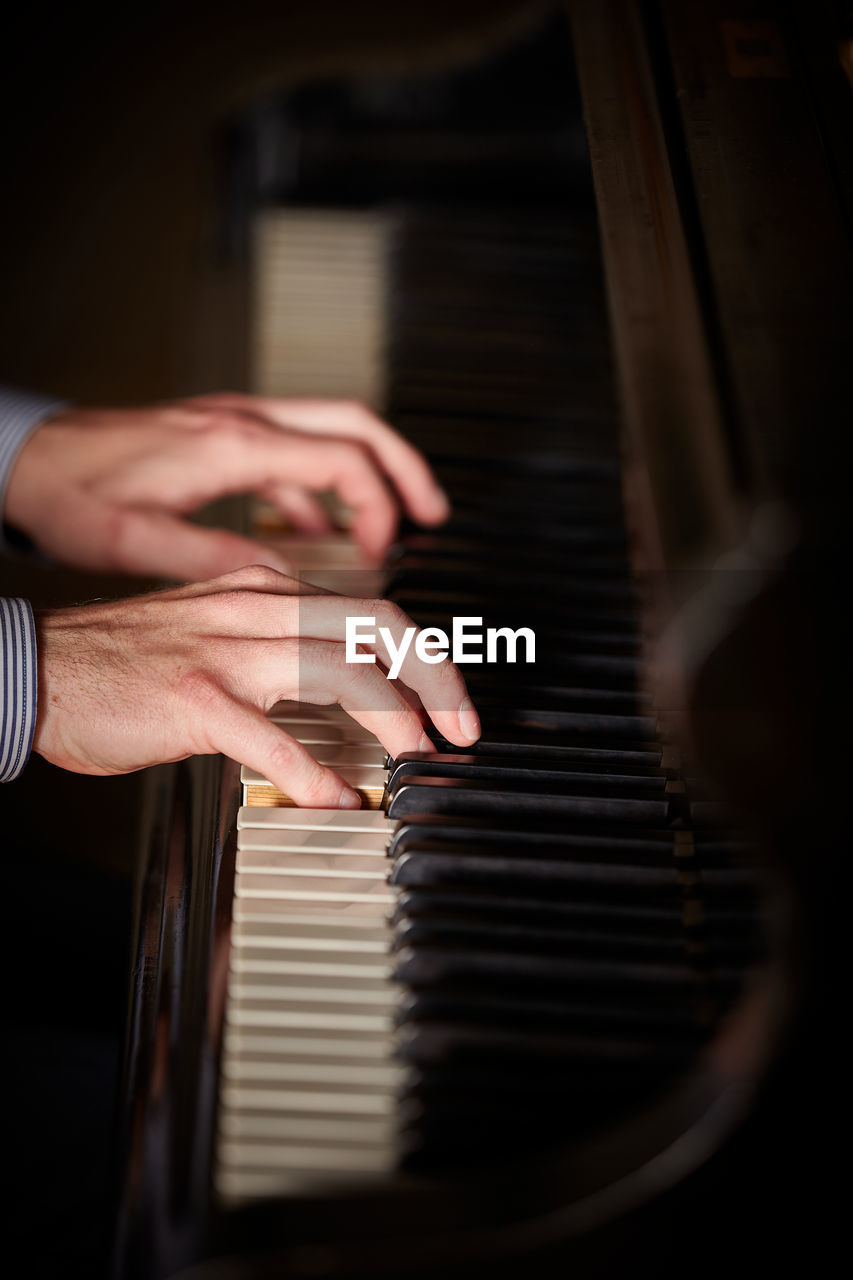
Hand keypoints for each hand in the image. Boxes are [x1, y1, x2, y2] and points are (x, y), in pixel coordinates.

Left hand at [5, 393, 448, 579]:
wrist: (28, 457)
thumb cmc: (70, 493)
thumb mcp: (139, 540)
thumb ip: (218, 560)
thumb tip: (284, 582)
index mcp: (234, 446)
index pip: (343, 459)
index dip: (381, 503)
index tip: (390, 547)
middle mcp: (243, 424)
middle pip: (357, 425)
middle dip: (405, 468)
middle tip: (434, 514)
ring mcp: (234, 426)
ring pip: (330, 432)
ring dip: (370, 474)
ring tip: (395, 523)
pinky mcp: (221, 440)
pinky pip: (294, 454)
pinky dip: (321, 489)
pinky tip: (319, 532)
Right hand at [33, 566, 480, 806]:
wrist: (40, 668)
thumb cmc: (125, 660)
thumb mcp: (216, 628)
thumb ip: (278, 644)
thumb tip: (343, 682)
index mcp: (266, 590)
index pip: (373, 610)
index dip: (426, 656)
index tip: (449, 701)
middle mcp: (257, 607)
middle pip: (379, 627)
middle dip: (437, 679)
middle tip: (462, 728)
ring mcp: (226, 649)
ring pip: (343, 670)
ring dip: (395, 718)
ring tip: (415, 756)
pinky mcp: (194, 697)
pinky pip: (271, 737)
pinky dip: (314, 773)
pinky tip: (338, 799)